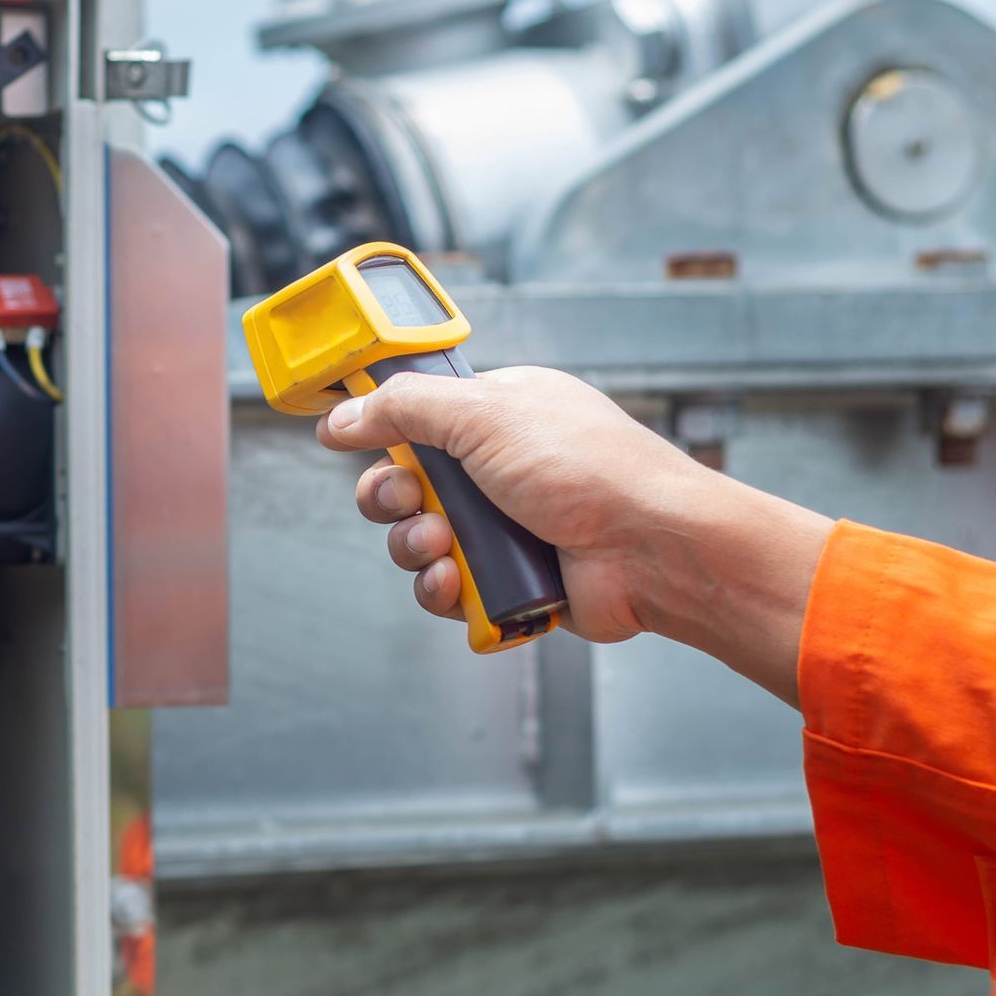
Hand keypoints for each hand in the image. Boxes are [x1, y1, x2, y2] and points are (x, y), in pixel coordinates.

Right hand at [317, 365, 832, 703]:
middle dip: (394, 499)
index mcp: (498, 415)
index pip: (417, 419)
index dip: (385, 435)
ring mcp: (504, 527)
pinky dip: (440, 588)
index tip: (360, 444)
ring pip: (418, 541)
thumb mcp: (486, 414)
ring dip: (414, 547)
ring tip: (444, 546)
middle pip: (405, 484)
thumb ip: (405, 407)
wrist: (652, 550)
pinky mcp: (506, 580)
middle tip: (411, 501)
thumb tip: (343, 415)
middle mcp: (499, 469)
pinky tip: (456, 582)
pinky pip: (444, 589)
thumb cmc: (592, 471)